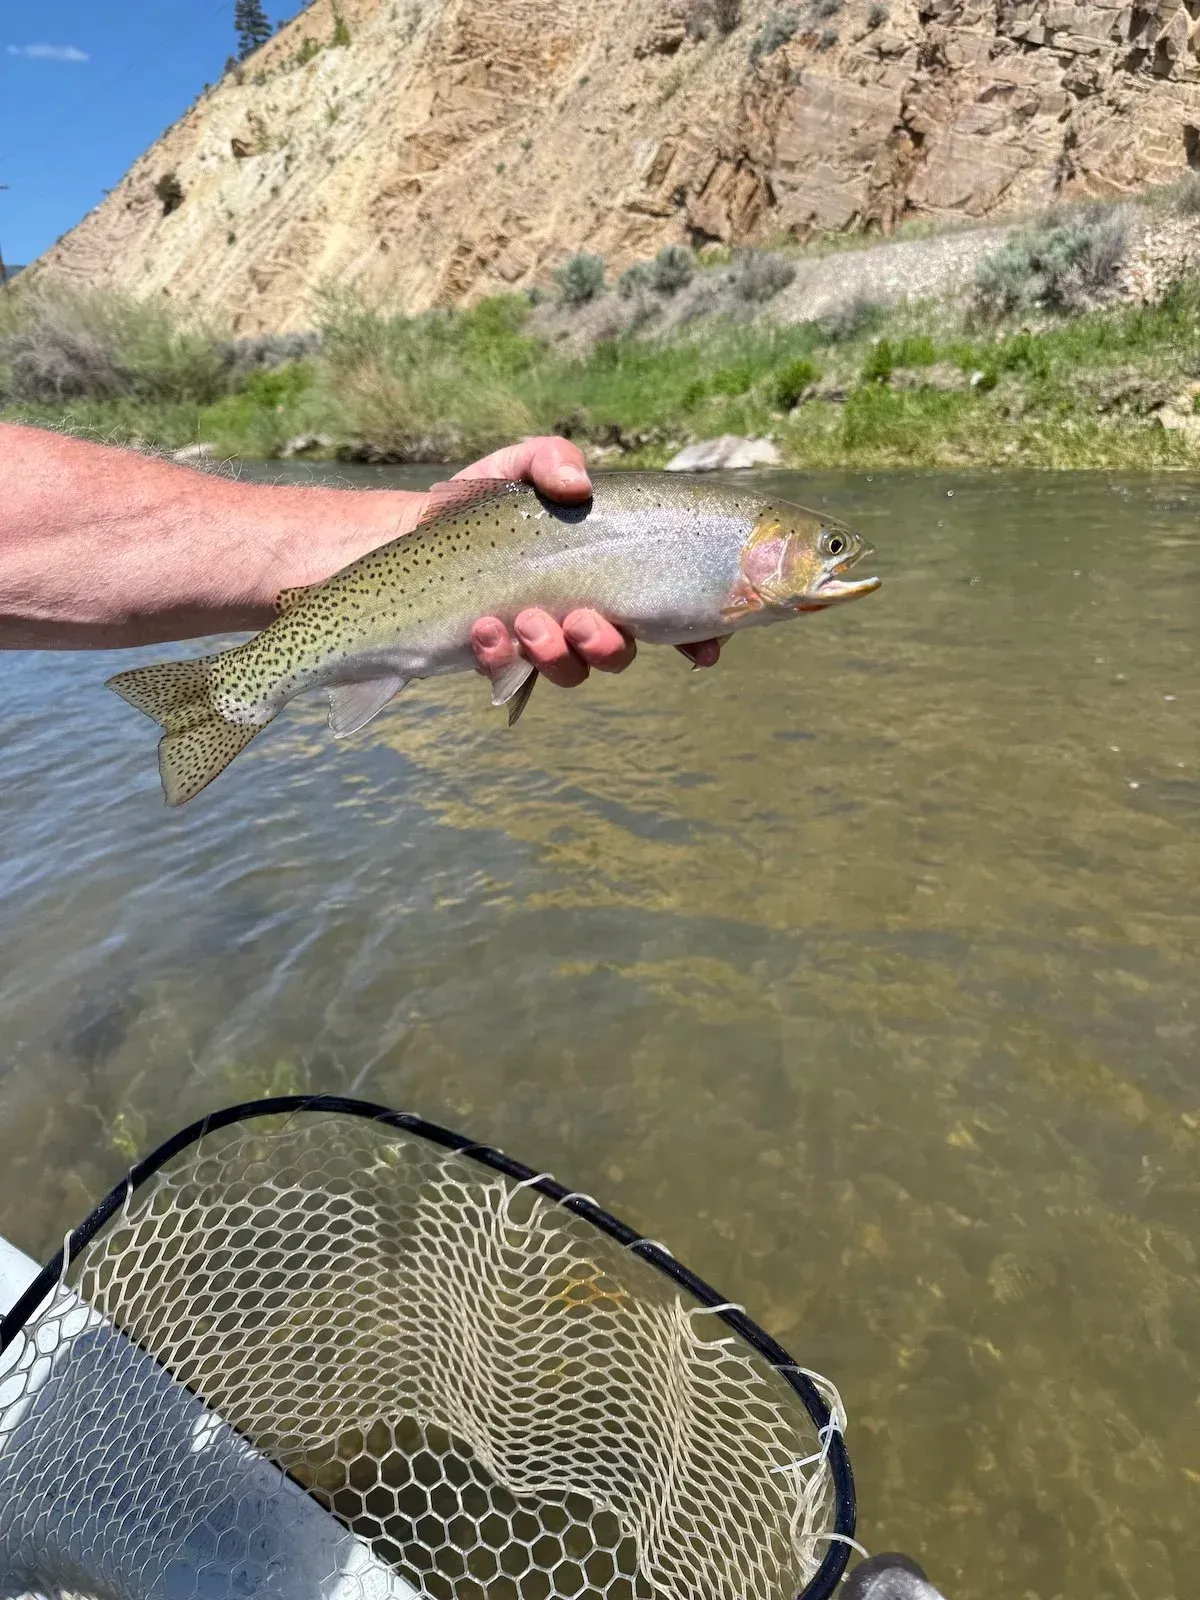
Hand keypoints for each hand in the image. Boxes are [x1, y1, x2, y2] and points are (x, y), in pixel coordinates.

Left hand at [447, 437, 723, 687]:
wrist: (415, 531)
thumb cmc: (483, 500)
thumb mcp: (519, 466)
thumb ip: (551, 458)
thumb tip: (577, 483)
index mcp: (607, 574)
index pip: (667, 612)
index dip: (693, 636)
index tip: (701, 650)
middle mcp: (583, 612)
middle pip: (619, 651)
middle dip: (608, 645)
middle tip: (582, 620)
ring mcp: (541, 640)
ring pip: (572, 670)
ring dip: (557, 653)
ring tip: (527, 621)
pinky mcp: (498, 657)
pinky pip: (511, 674)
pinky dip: (501, 656)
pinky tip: (484, 626)